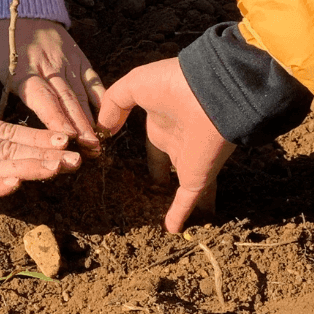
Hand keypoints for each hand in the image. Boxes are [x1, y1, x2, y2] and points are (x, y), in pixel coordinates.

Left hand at [0, 18, 104, 150]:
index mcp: (20, 68)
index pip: (41, 98)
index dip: (55, 120)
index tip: (66, 141)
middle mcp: (47, 65)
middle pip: (67, 101)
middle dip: (79, 128)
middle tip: (89, 153)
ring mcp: (65, 60)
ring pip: (81, 93)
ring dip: (91, 119)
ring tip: (99, 144)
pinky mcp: (77, 56)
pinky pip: (92, 79)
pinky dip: (101, 99)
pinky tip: (108, 119)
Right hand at [97, 58, 235, 232]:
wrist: (210, 91)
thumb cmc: (171, 84)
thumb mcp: (134, 86)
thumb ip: (114, 103)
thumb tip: (102, 130)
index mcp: (162, 120)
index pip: (151, 139)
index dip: (140, 148)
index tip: (127, 162)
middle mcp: (177, 141)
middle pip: (167, 164)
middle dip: (160, 176)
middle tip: (148, 192)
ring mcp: (189, 160)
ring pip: (182, 186)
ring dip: (175, 201)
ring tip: (162, 216)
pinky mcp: (198, 176)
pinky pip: (187, 200)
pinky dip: (180, 215)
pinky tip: (171, 229)